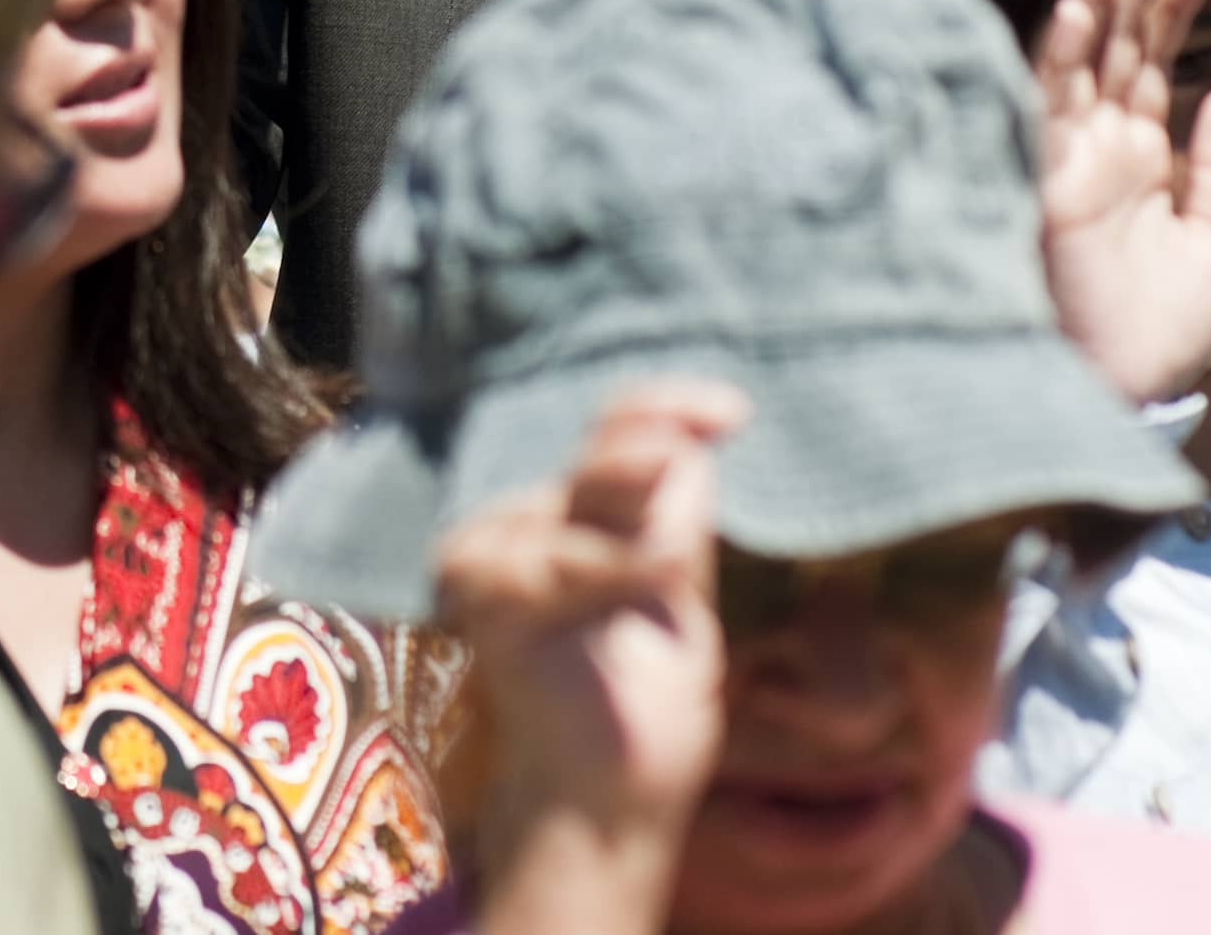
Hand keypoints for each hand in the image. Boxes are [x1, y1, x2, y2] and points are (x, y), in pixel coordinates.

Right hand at [432, 380, 741, 934]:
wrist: (603, 802)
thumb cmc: (640, 707)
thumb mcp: (677, 603)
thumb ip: (675, 526)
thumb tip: (692, 446)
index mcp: (579, 515)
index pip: (615, 431)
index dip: (668, 408)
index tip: (731, 411)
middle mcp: (528, 519)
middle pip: (592, 451)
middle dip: (643, 440)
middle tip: (695, 438)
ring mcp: (494, 554)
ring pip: (575, 503)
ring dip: (633, 531)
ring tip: (675, 569)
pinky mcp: (480, 597)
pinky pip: (547, 561)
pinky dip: (603, 566)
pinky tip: (650, 578)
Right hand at [1031, 0, 1210, 404]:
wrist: (1122, 388)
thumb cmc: (1157, 329)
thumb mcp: (1208, 238)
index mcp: (1137, 154)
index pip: (1152, 60)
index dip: (1173, 5)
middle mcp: (1098, 143)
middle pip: (1115, 41)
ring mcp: (1069, 155)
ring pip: (1080, 56)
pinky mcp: (1047, 176)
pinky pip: (1049, 105)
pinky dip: (1060, 56)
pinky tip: (1078, 10)